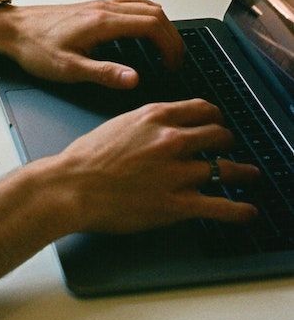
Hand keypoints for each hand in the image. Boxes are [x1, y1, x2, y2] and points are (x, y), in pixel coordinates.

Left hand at [0, 0, 183, 88]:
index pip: (152, 25)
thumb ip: (104, 73)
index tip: (173, 64)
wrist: (11, 29)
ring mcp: (99, 4)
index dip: (170, 45)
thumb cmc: (34, 48)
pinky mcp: (92, 6)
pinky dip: (146, 14)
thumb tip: (134, 79)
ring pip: (144, 5)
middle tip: (176, 61)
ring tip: (167, 47)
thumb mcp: (68, 69)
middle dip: (172, 37)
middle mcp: (103, 8)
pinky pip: (130, 3)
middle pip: (154, 13)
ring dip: (161, 24)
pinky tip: (144, 28)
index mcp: (102, 22)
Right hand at [57, 98, 258, 232]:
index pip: (201, 109)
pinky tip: (247, 210)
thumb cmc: (86, 158)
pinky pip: (219, 206)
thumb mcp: (118, 124)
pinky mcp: (177, 203)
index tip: (216, 122)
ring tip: (248, 175)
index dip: (214, 116)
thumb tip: (160, 129)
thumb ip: (145, 124)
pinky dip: (238, 210)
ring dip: (240, 172)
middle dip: (226, 141)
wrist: (73, 185)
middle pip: (218, 134)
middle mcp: (171, 140)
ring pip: (224, 168)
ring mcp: (177, 172)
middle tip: (228, 146)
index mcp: (154, 116)